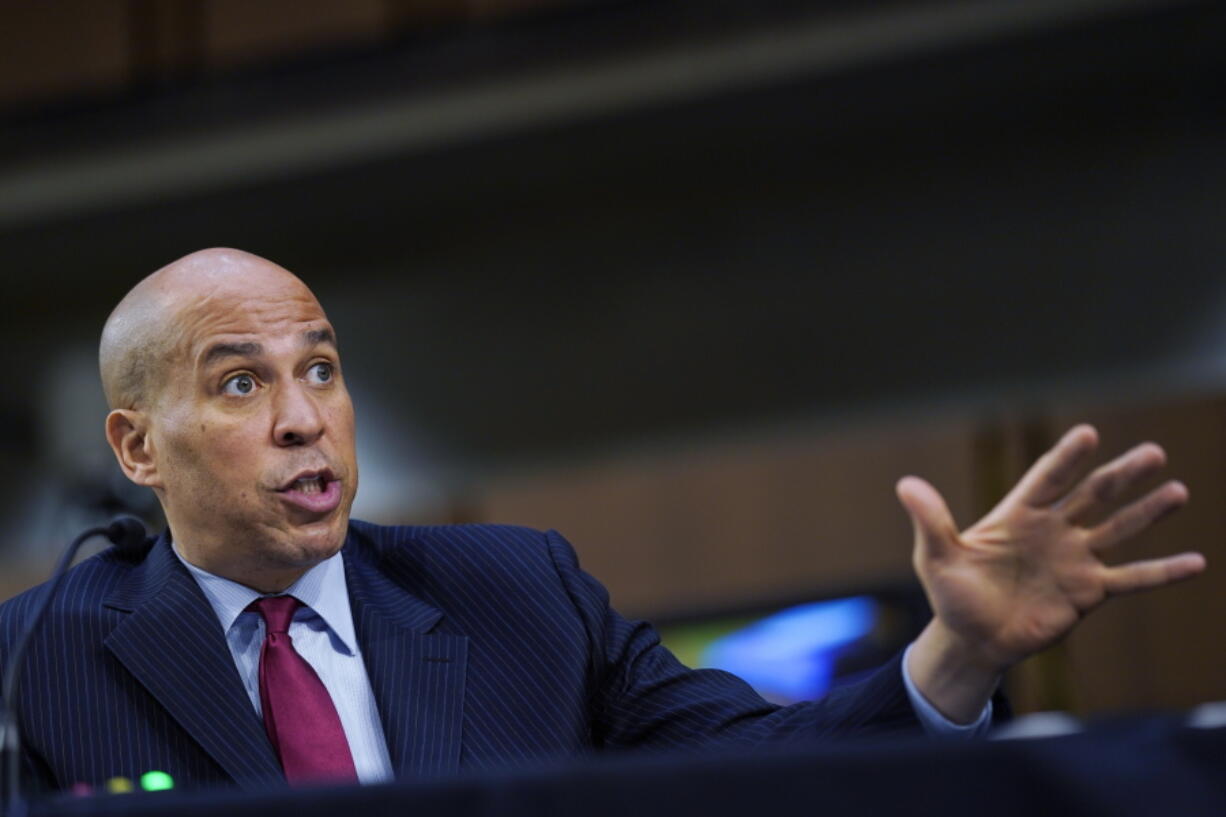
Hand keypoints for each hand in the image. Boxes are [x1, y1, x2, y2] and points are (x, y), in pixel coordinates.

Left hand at [897, 424, 1205, 722]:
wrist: (972, 640)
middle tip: (1155, 452)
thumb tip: (905, 483)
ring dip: (1147, 512)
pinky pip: (1130, 579)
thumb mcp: (936, 557)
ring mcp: (1074, 560)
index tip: (1088, 433)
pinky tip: (1195, 562)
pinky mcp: (1088, 593)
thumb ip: (930, 521)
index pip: (1047, 479)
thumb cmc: (952, 595)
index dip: (1066, 458)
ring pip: (1117, 530)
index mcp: (1017, 515)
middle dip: (1122, 475)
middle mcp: (1052, 530)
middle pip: (1093, 495)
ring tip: (1179, 490)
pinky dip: (1161, 572)